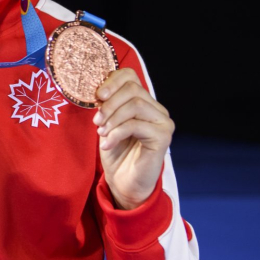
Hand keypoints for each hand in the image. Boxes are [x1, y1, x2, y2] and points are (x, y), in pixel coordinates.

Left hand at [93, 68, 173, 209]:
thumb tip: (99, 92)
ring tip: (101, 133)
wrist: (123, 182)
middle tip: (96, 121)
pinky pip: (136, 125)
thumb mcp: (106, 124)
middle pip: (132, 89)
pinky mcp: (163, 137)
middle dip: (109, 103)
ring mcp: (163, 123)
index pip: (130, 76)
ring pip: (135, 105)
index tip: (96, 96)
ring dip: (112, 118)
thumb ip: (106, 106)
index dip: (112, 81)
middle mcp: (157, 110)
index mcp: (143, 102)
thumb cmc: (115, 152)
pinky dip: (116, 133)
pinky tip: (107, 144)